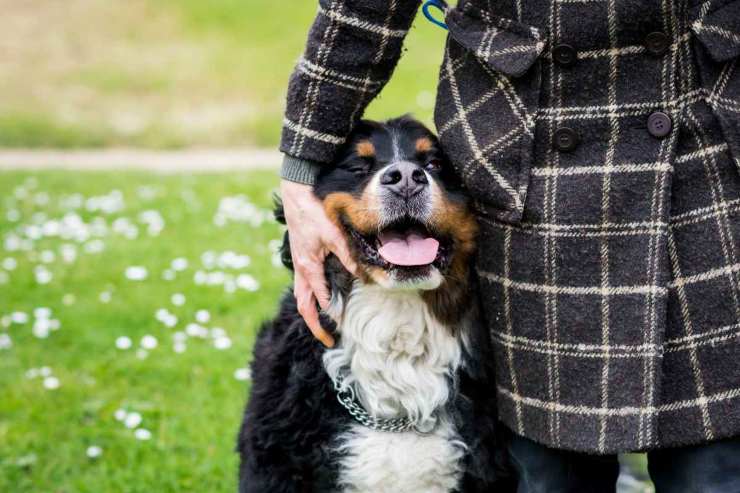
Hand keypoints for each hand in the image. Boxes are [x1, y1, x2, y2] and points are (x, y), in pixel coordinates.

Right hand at [280, 180, 357, 346]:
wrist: (296, 194)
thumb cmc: (313, 213)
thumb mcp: (333, 234)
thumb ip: (347, 255)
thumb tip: (363, 273)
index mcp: (308, 267)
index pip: (320, 300)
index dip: (331, 314)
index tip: (344, 326)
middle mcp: (301, 270)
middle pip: (304, 306)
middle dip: (315, 326)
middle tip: (329, 341)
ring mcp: (298, 265)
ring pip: (301, 297)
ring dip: (310, 313)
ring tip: (322, 326)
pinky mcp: (300, 258)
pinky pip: (302, 285)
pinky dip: (310, 297)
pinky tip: (321, 298)